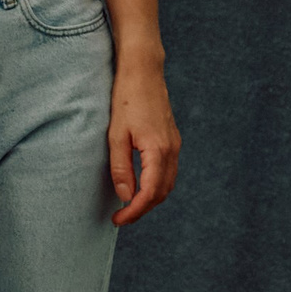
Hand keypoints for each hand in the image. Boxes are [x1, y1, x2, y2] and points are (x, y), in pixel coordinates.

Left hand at [109, 55, 179, 224]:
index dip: (134, 211)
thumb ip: (121, 168)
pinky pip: (168, 171)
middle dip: (142, 209)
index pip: (150, 193)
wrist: (143, 71)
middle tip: (121, 217)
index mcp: (158, 151)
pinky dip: (156, 185)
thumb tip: (125, 197)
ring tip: (128, 205)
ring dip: (150, 198)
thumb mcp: (116, 135)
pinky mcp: (172, 139)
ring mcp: (174, 144)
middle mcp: (172, 150)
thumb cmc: (125, 99)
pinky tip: (140, 185)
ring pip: (167, 183)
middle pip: (162, 193)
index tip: (118, 220)